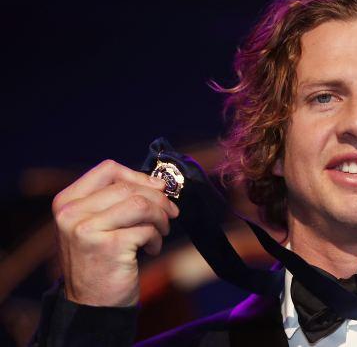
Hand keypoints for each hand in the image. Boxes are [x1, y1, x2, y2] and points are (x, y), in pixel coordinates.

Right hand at [51, 159, 179, 306]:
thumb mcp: (96, 225)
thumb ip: (116, 201)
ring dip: (160, 217)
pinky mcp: (108, 247)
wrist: (92, 305)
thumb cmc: (101, 261)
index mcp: (67, 202)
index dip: (139, 176)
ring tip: (162, 231)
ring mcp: (87, 230)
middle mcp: (71, 214)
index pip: (108, 170)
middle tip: (170, 212)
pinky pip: (146, 229)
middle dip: (158, 199)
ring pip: (140, 205)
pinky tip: (151, 249)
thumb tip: (158, 183)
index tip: (157, 188)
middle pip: (128, 188)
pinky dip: (156, 238)